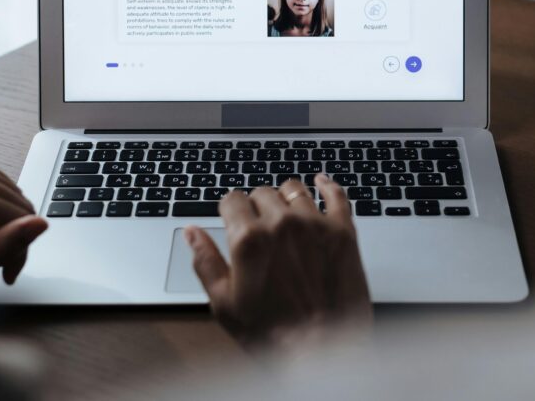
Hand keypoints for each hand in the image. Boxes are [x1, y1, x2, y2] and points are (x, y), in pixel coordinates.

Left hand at [0, 152, 47, 291]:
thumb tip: (39, 225)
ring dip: (11, 226)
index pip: (15, 218)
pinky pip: (9, 191)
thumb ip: (3, 247)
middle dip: (16, 237)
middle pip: (20, 205)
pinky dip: (4, 213)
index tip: (7, 272)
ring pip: (18, 198)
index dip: (18, 249)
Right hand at [185, 174, 371, 349]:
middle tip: (259, 225)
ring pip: (295, 190)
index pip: (232, 199)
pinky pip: (336, 195)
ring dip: (286, 197)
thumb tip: (191, 233)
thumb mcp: (224, 303)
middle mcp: (282, 223)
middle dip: (256, 205)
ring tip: (285, 211)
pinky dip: (328, 186)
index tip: (233, 218)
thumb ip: (205, 261)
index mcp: (249, 238)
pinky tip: (322, 183)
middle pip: (262, 193)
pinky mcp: (343, 232)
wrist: (322, 351)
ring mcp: (315, 224)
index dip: (230, 210)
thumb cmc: (272, 334)